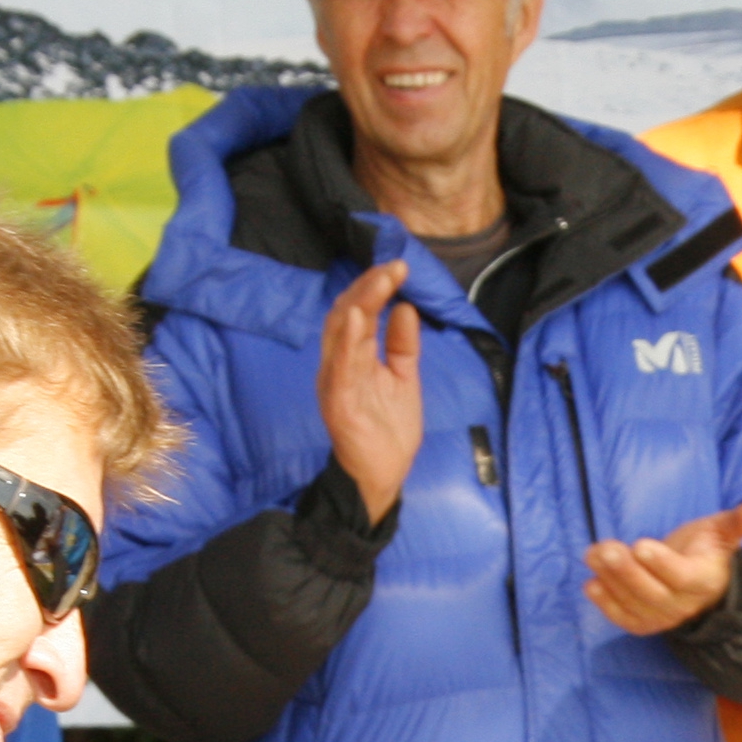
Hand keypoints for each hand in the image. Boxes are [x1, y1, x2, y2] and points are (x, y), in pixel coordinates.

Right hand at [319, 259, 423, 520]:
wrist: (383, 475)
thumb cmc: (388, 428)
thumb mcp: (402, 378)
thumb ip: (402, 344)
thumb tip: (405, 307)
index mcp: (352, 358)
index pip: (358, 312)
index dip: (375, 287)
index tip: (399, 267)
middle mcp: (338, 366)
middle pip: (346, 316)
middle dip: (368, 288)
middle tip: (393, 267)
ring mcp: (336, 384)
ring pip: (341, 336)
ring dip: (360, 305)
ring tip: (379, 281)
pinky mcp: (339, 405)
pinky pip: (340, 370)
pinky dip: (347, 343)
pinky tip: (359, 319)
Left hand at [584, 503, 741, 634]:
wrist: (701, 583)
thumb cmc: (710, 551)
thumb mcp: (725, 532)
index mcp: (703, 580)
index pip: (681, 577)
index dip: (661, 564)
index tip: (641, 545)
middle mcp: (682, 604)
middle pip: (652, 593)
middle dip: (626, 571)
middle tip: (605, 548)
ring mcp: (662, 616)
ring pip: (634, 604)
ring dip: (611, 581)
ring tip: (593, 554)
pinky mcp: (645, 622)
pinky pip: (625, 619)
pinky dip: (606, 605)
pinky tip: (591, 583)